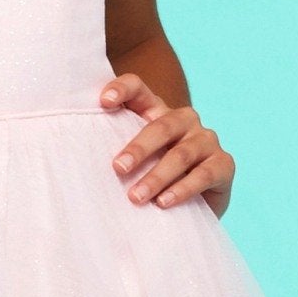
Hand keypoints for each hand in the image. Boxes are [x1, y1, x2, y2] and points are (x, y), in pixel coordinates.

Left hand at [102, 74, 235, 215]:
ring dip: (157, 177)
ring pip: (181, 154)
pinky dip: (183, 189)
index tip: (103, 102)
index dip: (123, 89)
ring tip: (136, 197)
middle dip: (138, 148)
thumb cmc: (154, 180)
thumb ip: (116, 153)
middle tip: (117, 169)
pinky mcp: (224, 165)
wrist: (195, 207)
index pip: (140, 90)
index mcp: (158, 112)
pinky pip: (205, 174)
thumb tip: (73, 156)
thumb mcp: (134, 164)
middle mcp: (185, 120)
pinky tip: (164, 202)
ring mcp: (207, 140)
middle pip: (162, 125)